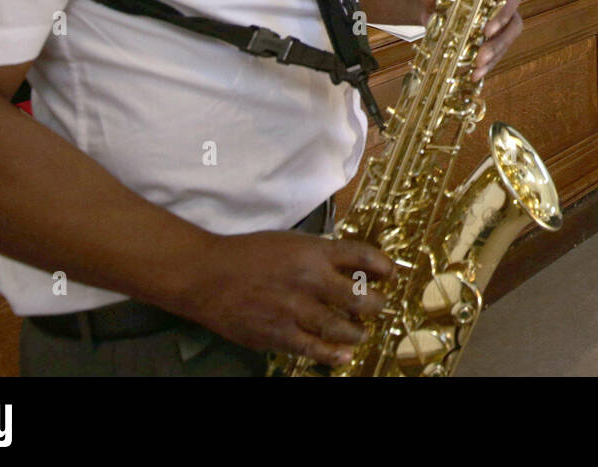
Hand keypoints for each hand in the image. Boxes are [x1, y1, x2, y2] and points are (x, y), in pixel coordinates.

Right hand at [180, 229, 392, 365]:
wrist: (206, 275)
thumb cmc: (248, 254)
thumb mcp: (290, 242)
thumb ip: (319, 254)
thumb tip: (349, 267)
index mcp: (313, 251)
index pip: (362, 256)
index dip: (383, 266)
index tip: (391, 273)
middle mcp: (310, 280)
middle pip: (360, 297)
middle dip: (377, 305)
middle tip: (380, 307)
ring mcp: (294, 310)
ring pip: (341, 327)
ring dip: (358, 332)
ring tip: (362, 332)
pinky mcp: (278, 335)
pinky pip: (314, 349)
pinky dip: (333, 354)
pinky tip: (344, 356)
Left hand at [423, 0, 521, 80]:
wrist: (442, 2)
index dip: (503, 15)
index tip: (487, 30)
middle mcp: (504, 8)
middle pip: (513, 26)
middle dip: (498, 44)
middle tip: (481, 57)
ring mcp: (502, 27)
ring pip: (505, 44)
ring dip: (493, 59)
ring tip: (477, 70)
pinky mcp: (494, 42)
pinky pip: (496, 56)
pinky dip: (486, 67)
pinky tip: (474, 75)